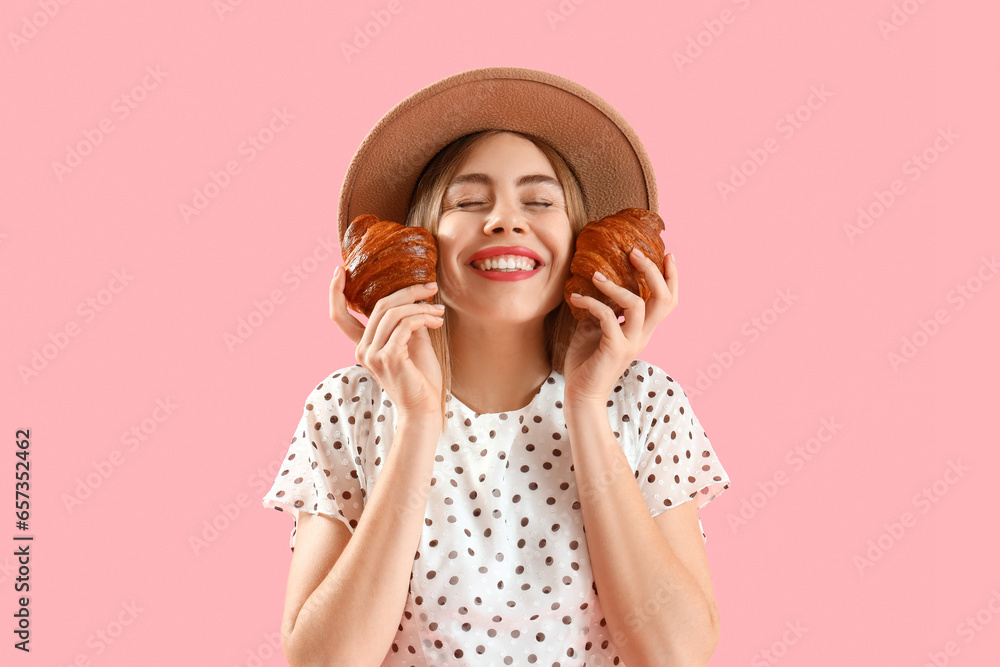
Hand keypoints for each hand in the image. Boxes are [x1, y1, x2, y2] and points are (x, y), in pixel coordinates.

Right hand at [329, 266, 444, 418]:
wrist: (424, 408)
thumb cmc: (420, 378)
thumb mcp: (411, 343)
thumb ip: (405, 321)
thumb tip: (413, 296)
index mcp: (363, 345)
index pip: (340, 316)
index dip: (335, 292)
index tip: (339, 269)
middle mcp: (362, 349)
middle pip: (379, 305)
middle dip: (408, 291)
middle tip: (431, 287)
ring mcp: (373, 355)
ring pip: (394, 313)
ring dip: (421, 306)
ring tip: (439, 311)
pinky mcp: (388, 358)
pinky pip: (406, 325)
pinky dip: (423, 317)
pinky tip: (437, 321)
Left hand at [563, 249, 677, 404]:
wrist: (581, 396)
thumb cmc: (586, 364)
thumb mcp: (593, 331)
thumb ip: (600, 312)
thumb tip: (591, 289)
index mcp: (641, 331)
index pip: (667, 301)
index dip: (671, 278)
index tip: (667, 254)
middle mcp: (642, 336)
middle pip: (664, 299)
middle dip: (653, 271)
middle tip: (635, 253)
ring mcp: (631, 343)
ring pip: (638, 305)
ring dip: (616, 286)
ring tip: (597, 275)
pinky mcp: (615, 349)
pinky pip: (608, 317)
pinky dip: (592, 303)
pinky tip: (576, 299)